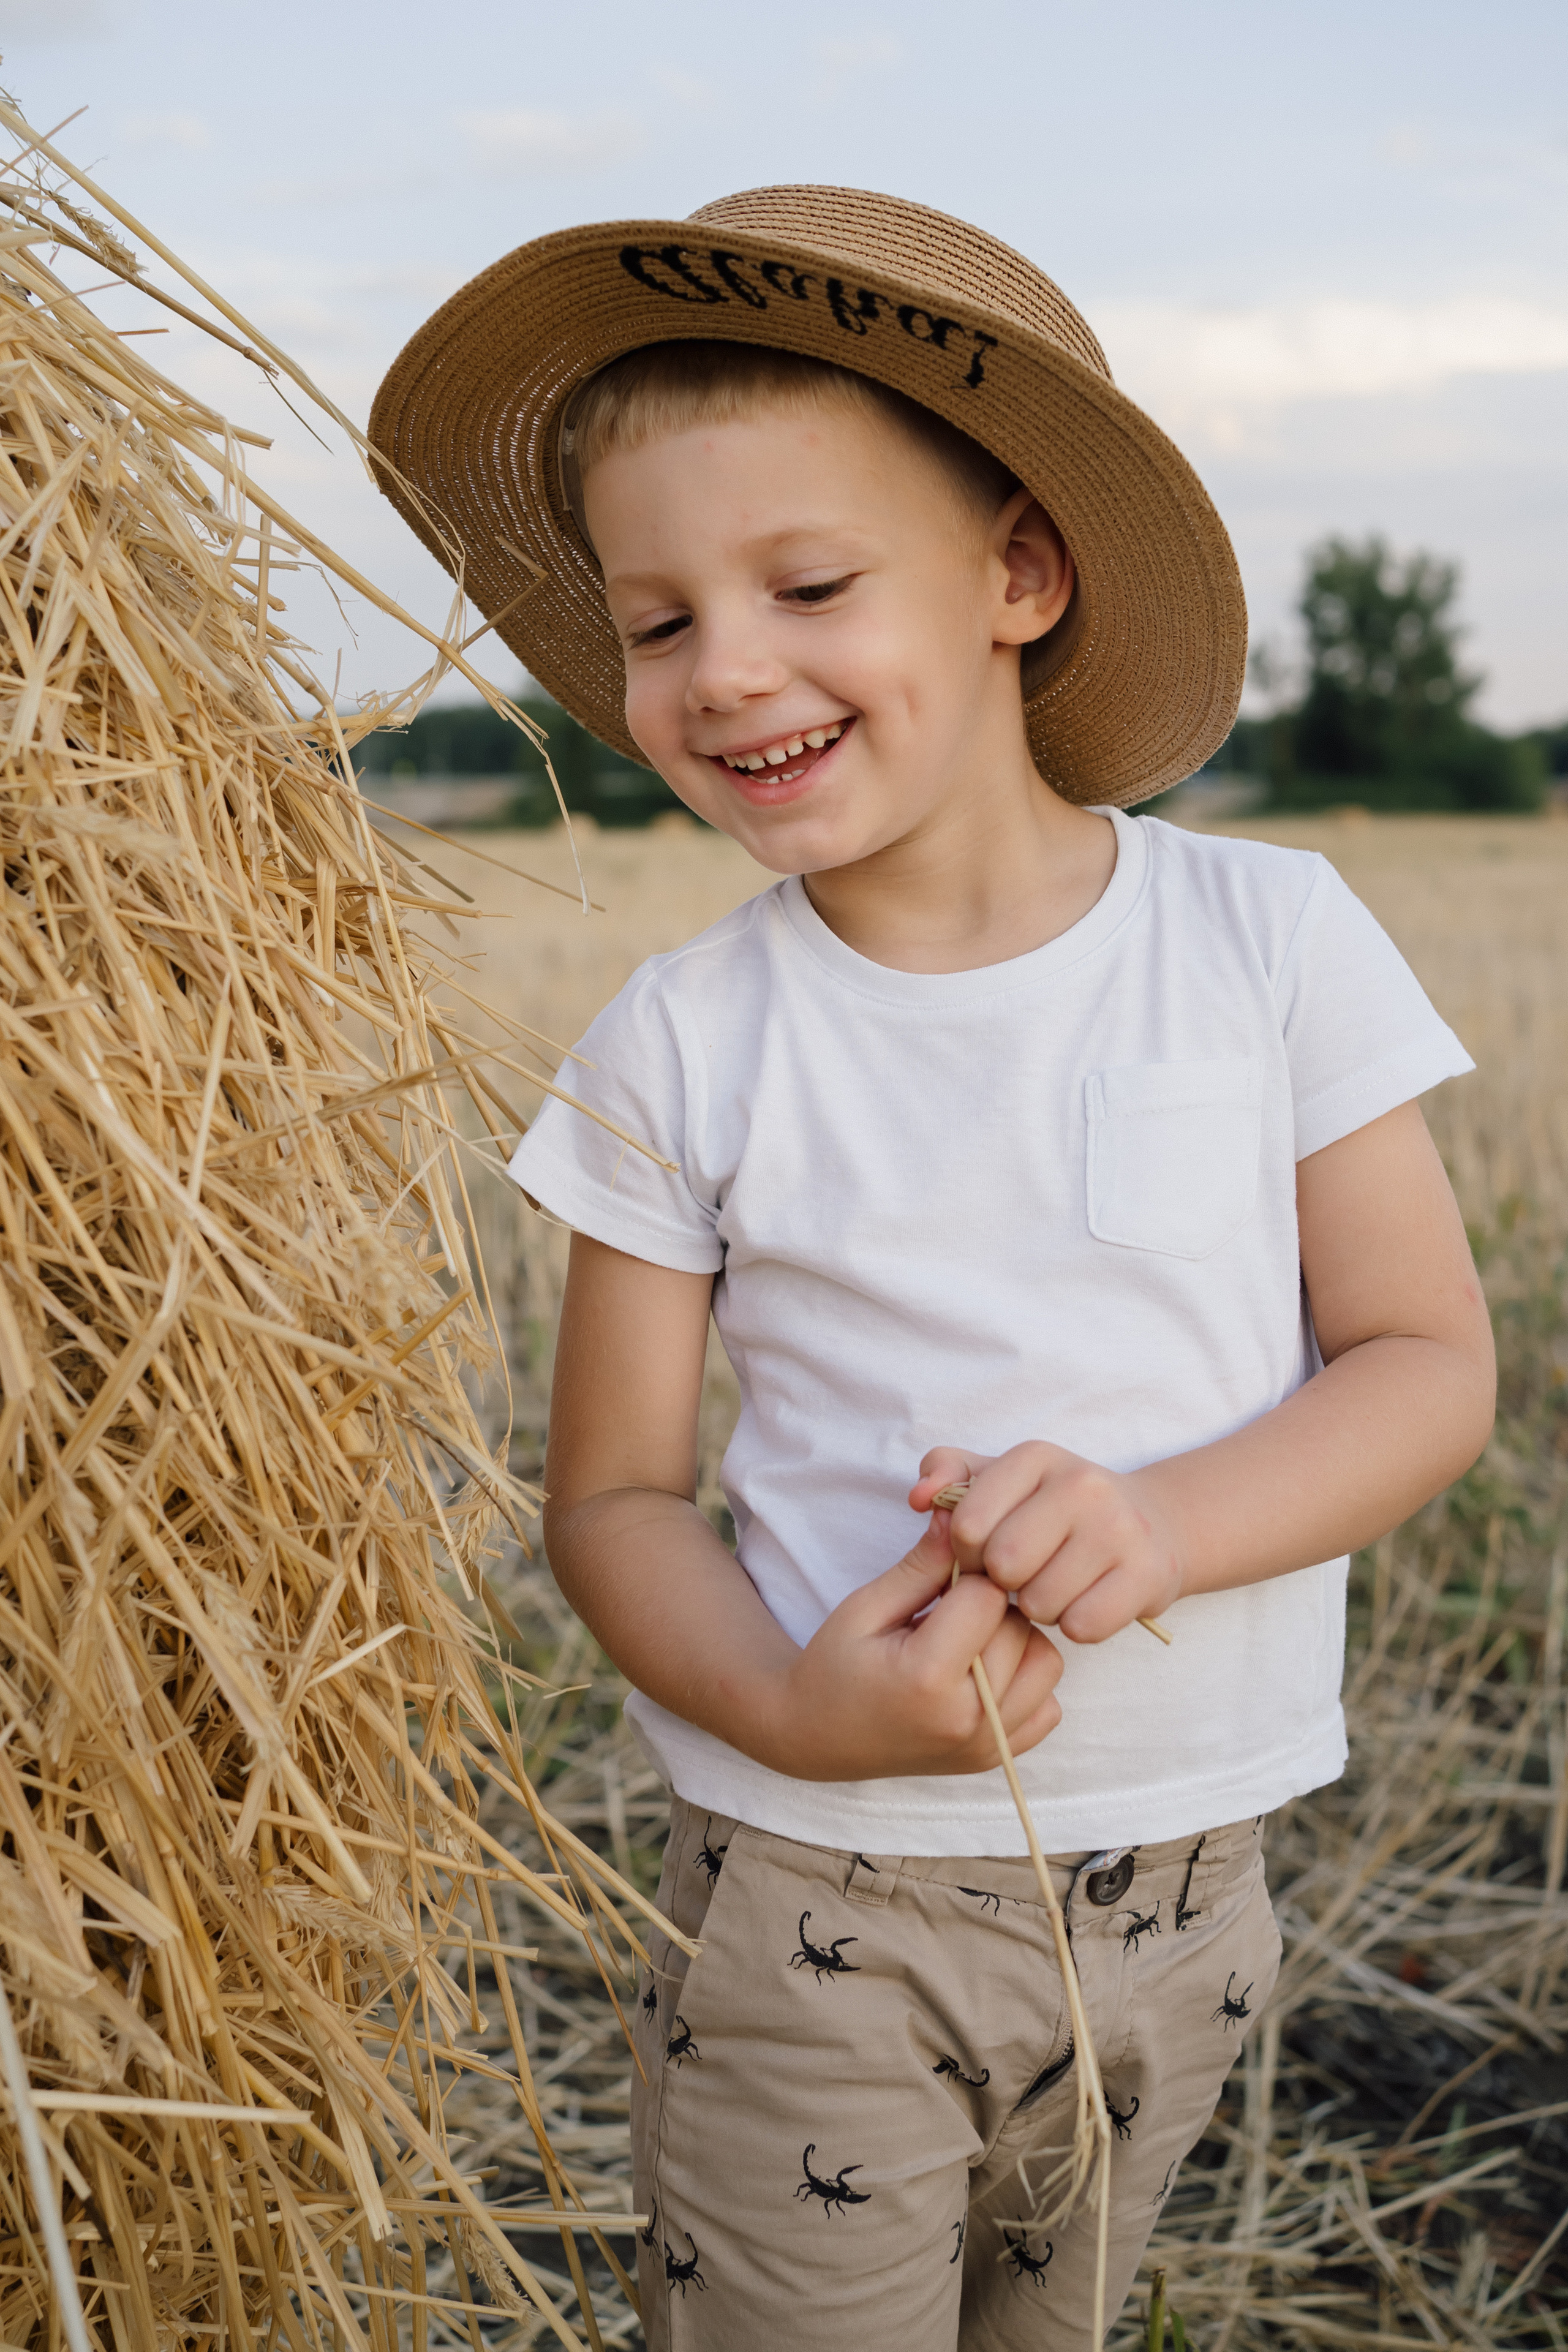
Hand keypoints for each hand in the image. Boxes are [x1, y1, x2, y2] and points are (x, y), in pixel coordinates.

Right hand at [769, 1513, 1062, 1780]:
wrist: (819, 1737)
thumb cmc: (835, 1666)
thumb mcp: (865, 1607)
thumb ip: (920, 1566)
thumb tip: (960, 1513)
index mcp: (928, 1678)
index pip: (987, 1595)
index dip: (968, 1573)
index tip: (943, 1574)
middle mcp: (968, 1719)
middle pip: (1019, 1627)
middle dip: (990, 1605)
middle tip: (949, 1607)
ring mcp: (986, 1745)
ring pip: (1044, 1661)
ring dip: (1015, 1639)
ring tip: (969, 1637)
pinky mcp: (997, 1758)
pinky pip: (1047, 1704)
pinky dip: (1025, 1680)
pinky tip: (985, 1671)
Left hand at [909, 1443, 1185, 1642]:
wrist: (1155, 1523)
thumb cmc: (1054, 1509)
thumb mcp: (1000, 1480)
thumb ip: (947, 1476)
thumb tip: (919, 1498)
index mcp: (1035, 1457)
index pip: (965, 1524)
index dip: (966, 1552)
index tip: (988, 1550)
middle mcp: (1082, 1484)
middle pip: (1003, 1566)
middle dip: (1004, 1583)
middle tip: (1023, 1575)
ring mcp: (1121, 1528)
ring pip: (1040, 1604)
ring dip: (1039, 1608)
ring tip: (1056, 1585)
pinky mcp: (1149, 1574)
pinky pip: (1082, 1626)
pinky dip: (1076, 1625)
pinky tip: (1085, 1600)